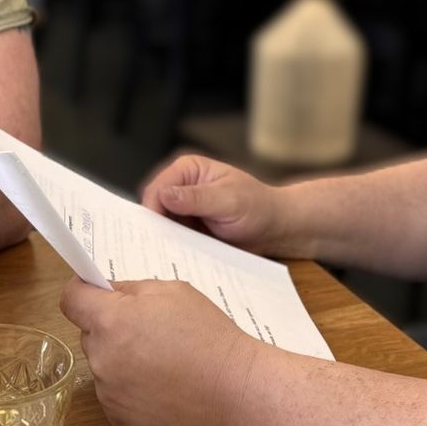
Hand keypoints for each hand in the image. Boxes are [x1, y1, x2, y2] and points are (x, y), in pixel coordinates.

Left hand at [59, 277, 268, 425]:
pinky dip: (132, 389)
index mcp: (111, 320)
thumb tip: (106, 293)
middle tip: (150, 330)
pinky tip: (165, 386)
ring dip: (122, 360)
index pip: (70, 298)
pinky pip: (115, 395)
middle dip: (111, 328)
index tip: (95, 294)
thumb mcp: (173, 291)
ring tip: (165, 362)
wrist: (237, 394)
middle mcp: (101, 358)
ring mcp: (109, 394)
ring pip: (103, 366)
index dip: (82, 292)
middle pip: (89, 334)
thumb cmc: (210, 336)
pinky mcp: (120, 421)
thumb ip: (130, 289)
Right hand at [140, 155, 287, 254]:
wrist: (273, 228)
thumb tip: (164, 195)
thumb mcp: (228, 201)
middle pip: (154, 206)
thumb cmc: (257, 207)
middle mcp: (182, 186)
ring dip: (164, 238)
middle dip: (156, 226)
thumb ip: (196, 197)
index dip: (153, 209)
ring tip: (168, 255)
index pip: (158, 188)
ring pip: (160, 225)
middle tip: (158, 247)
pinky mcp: (187, 226)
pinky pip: (171, 237)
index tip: (157, 232)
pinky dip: (172, 246)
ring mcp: (183, 208)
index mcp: (189, 169)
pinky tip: (177, 257)